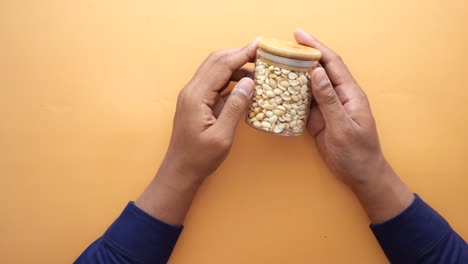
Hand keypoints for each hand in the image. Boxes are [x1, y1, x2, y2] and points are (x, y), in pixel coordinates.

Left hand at [136, 40, 256, 223]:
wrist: (180, 170)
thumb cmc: (200, 158)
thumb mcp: (222, 136)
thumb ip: (235, 107)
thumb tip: (249, 82)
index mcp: (196, 96)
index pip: (221, 65)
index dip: (242, 53)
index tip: (260, 45)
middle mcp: (192, 90)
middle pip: (216, 61)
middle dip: (239, 54)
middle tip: (262, 53)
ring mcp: (193, 95)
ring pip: (215, 70)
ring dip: (236, 66)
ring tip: (258, 71)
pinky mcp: (197, 102)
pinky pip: (215, 83)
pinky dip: (231, 79)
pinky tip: (245, 85)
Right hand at [295, 29, 412, 222]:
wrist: (361, 176)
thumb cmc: (358, 153)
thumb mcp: (343, 127)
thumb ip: (329, 100)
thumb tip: (316, 73)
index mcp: (349, 94)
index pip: (331, 64)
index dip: (316, 48)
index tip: (299, 35)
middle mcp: (338, 97)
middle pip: (318, 71)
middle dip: (302, 58)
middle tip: (281, 49)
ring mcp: (328, 109)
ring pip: (309, 88)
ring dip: (294, 77)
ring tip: (276, 68)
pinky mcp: (319, 121)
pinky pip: (304, 105)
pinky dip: (292, 98)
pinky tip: (280, 94)